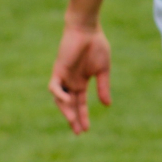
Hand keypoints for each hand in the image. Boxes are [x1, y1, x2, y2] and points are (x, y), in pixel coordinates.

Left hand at [48, 20, 112, 134]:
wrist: (87, 29)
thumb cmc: (96, 45)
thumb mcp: (103, 70)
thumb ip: (103, 87)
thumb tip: (107, 105)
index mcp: (81, 81)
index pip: (80, 103)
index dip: (83, 116)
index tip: (86, 130)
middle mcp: (70, 81)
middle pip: (70, 105)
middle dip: (73, 118)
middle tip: (78, 132)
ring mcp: (63, 76)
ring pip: (60, 99)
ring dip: (66, 110)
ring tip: (72, 121)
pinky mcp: (58, 70)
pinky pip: (54, 86)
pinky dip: (59, 95)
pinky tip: (68, 100)